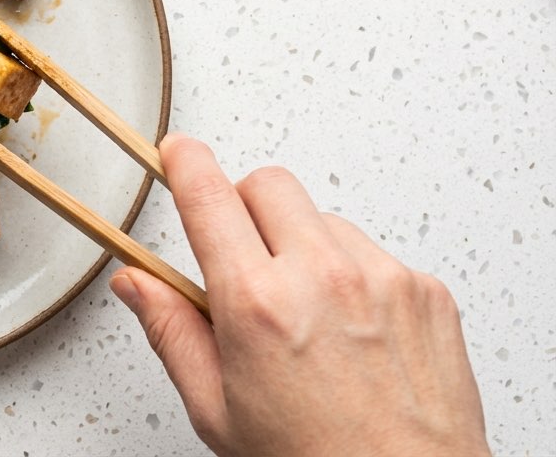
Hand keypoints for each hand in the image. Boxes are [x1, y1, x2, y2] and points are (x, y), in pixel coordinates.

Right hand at [111, 134, 487, 456]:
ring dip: (302, 245)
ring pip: (323, 219)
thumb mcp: (217, 408)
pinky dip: (354, 277)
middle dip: (244, 207)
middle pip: (268, 185)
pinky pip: (374, 253)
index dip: (185, 163)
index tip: (177, 153)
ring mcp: (382, 278)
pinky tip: (351, 332)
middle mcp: (322, 277)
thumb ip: (170, 331)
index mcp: (257, 304)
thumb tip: (136, 282)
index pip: (208, 196)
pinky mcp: (425, 289)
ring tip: (305, 313)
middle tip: (241, 255)